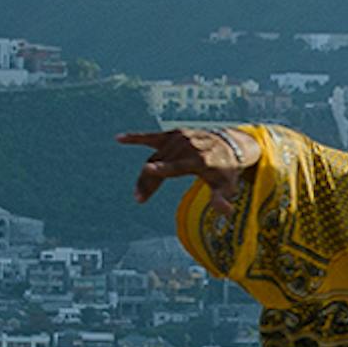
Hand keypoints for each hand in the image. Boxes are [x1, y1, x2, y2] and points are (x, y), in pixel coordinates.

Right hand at [118, 126, 261, 206]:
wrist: (229, 145)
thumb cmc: (226, 171)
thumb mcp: (227, 187)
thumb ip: (222, 199)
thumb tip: (226, 212)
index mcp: (199, 159)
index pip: (178, 166)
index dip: (163, 169)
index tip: (147, 170)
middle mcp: (187, 146)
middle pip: (160, 164)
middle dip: (148, 182)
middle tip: (139, 199)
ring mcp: (179, 138)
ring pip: (154, 158)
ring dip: (144, 175)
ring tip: (139, 193)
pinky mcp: (173, 134)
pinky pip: (150, 137)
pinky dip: (135, 138)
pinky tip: (118, 138)